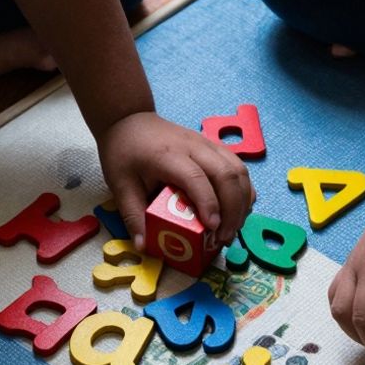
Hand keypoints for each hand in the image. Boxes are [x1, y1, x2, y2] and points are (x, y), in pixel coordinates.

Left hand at [98, 111, 252, 249]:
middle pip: (226, 174)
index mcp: (168, 155)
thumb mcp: (120, 184)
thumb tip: (143, 245)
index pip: (196, 178)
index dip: (208, 203)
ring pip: (239, 169)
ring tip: (233, 228)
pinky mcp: (215, 147)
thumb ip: (132, 215)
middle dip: (233, 209)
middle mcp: (193, 147)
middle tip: (224, 237)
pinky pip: (239, 167)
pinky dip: (244, 190)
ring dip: (242, 201)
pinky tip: (239, 210)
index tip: (212, 228)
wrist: (130, 119)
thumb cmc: (124, 151)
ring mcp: (208, 144)